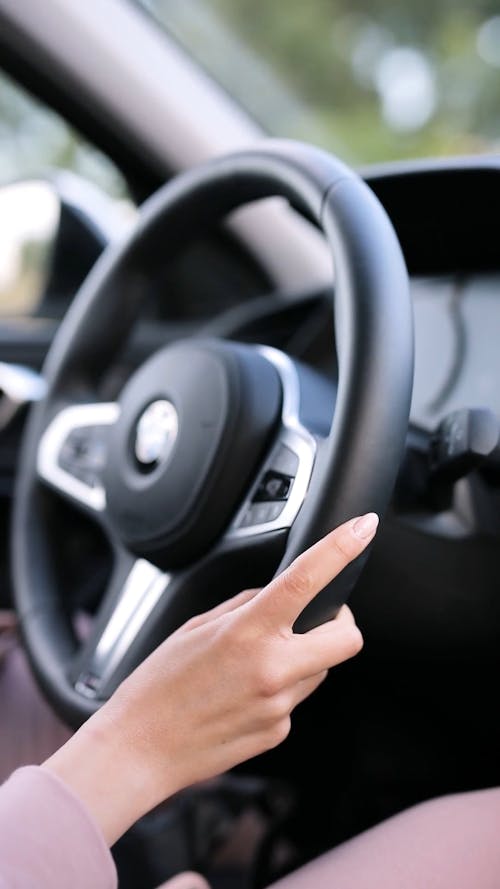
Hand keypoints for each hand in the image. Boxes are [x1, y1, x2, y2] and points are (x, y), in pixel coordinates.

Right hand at [43, 513, 377, 843]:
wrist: (139, 750)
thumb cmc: (158, 687)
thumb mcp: (196, 627)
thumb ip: (245, 606)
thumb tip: (278, 594)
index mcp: (246, 633)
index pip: (306, 581)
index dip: (341, 549)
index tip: (363, 527)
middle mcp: (271, 670)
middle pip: (347, 639)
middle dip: (340, 622)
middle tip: (316, 617)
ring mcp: (279, 706)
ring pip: (321, 669)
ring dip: (305, 657)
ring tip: (255, 664)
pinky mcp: (279, 732)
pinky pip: (296, 698)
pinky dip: (281, 688)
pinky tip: (244, 694)